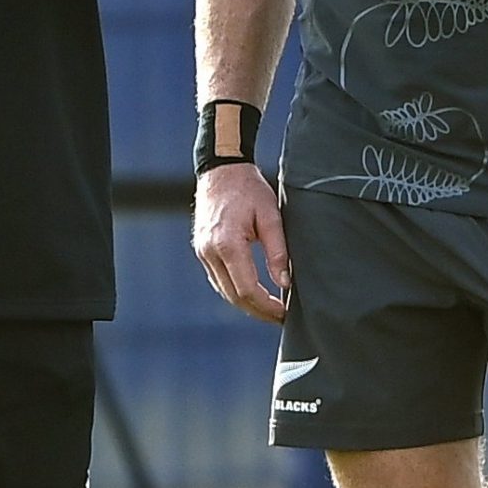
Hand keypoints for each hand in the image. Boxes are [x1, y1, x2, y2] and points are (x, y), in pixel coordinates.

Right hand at [192, 164, 289, 321]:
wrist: (221, 170)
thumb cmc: (249, 189)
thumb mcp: (271, 216)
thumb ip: (278, 251)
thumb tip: (285, 283)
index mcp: (227, 244)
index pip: (246, 289)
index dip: (266, 306)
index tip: (284, 312)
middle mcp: (210, 252)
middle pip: (233, 296)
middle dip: (257, 311)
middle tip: (280, 318)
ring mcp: (202, 252)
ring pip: (224, 291)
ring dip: (246, 304)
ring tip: (270, 309)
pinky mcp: (202, 250)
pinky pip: (218, 279)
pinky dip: (235, 291)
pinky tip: (252, 294)